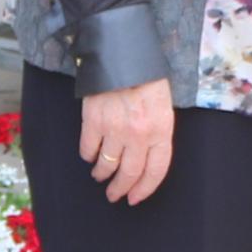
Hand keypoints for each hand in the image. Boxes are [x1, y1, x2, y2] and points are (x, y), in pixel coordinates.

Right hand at [80, 79, 175, 204]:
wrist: (122, 54)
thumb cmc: (146, 78)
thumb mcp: (163, 106)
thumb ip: (157, 133)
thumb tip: (146, 158)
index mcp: (160, 130)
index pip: (156, 171)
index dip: (145, 189)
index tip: (135, 198)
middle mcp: (138, 134)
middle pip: (129, 173)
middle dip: (121, 189)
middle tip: (115, 195)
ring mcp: (114, 129)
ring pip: (106, 165)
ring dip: (102, 174)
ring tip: (100, 176)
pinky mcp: (93, 121)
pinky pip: (88, 149)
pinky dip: (88, 156)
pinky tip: (90, 155)